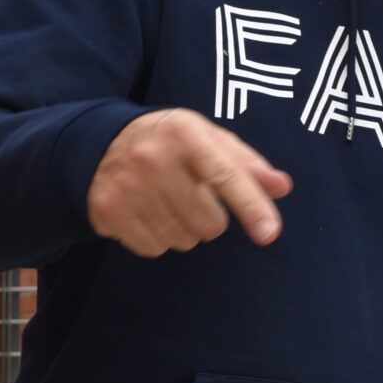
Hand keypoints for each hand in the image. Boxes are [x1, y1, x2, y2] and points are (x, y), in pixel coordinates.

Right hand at [87, 109, 291, 256]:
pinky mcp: (108, 212)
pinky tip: (147, 212)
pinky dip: (158, 238)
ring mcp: (127, 187)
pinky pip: (154, 248)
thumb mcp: (208, 139)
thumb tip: (282, 187)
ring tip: (168, 201)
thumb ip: (247, 163)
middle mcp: (153, 158)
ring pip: (183, 240)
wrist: (100, 143)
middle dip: (211, 218)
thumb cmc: (171, 143)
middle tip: (194, 196)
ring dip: (185, 229)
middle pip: (210, 223)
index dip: (251, 206)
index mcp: (184, 133)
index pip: (226, 176)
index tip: (270, 233)